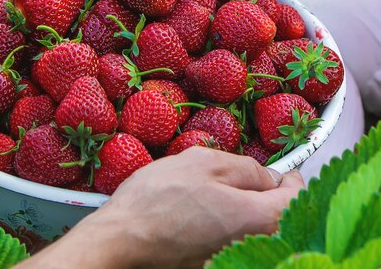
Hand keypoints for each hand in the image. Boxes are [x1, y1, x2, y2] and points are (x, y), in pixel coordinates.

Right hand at [21, 147, 303, 268]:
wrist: (123, 239)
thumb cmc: (161, 196)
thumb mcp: (205, 161)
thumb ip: (246, 168)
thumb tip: (269, 178)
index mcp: (256, 217)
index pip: (295, 199)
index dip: (293, 179)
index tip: (286, 169)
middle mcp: (252, 246)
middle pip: (281, 220)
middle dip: (277, 198)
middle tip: (263, 180)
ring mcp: (232, 260)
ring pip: (260, 233)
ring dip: (257, 213)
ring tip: (237, 194)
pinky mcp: (213, 266)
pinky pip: (238, 244)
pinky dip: (238, 228)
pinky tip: (217, 215)